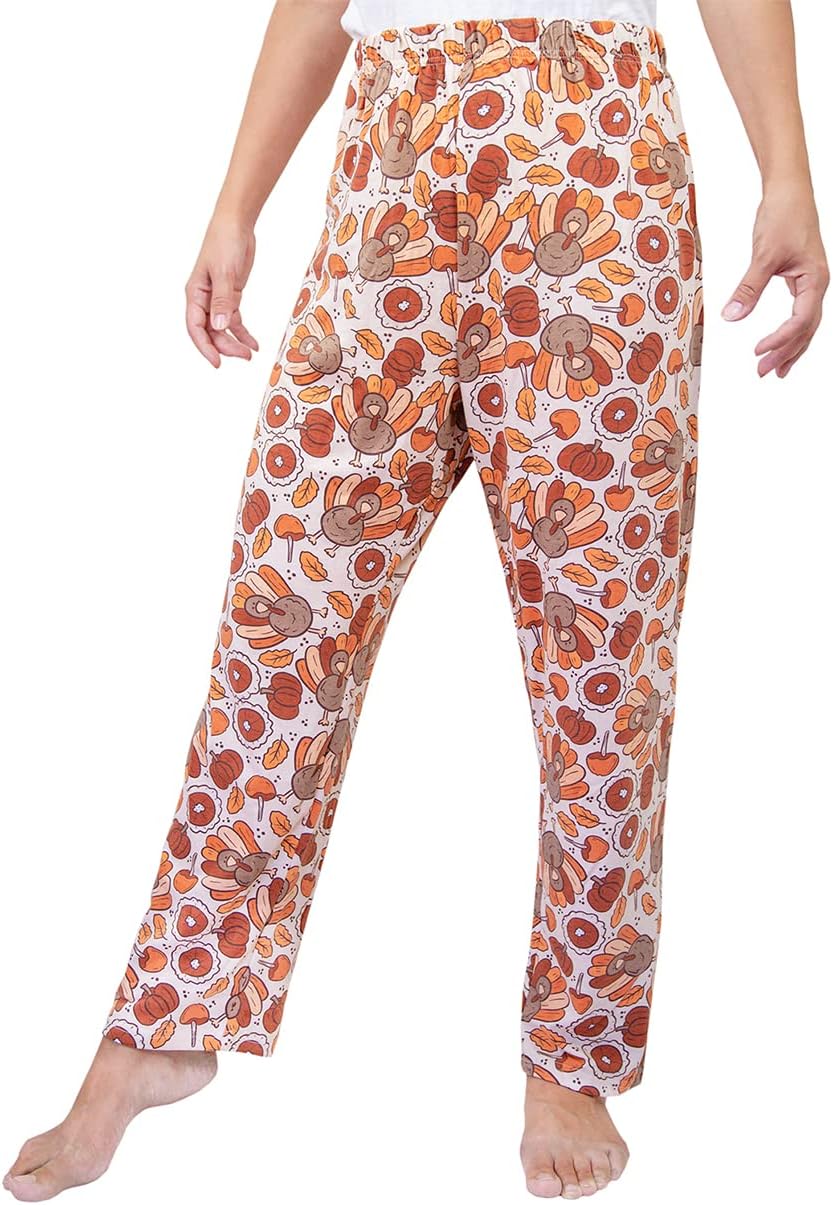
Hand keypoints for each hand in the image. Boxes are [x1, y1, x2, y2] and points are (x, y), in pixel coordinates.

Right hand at [185, 216, 258, 367]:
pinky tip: (253, 344)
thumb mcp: (225, 273)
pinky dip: (242, 332)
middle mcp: (203, 299)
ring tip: (250, 354)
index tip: (217, 362)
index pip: (195, 327)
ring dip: (234, 342)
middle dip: (225, 346)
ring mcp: (216, 299)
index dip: (205, 347)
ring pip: (221, 328)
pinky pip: (233, 320)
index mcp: (194, 293)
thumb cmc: (224, 242)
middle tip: (244, 357)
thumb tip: (218, 327)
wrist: (236, 224)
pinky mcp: (230, 296)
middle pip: (210, 331)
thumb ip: (222, 301)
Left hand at [722, 185, 828, 377]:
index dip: (780, 340)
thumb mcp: (763, 254)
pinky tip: (779, 344)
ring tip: (774, 370)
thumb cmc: (782, 216)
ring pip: (805, 325)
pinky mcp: (802, 280)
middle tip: (763, 372)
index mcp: (815, 280)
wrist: (789, 191)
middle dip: (785, 353)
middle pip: (806, 329)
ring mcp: (812, 283)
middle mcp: (817, 285)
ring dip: (790, 348)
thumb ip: (748, 288)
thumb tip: (731, 316)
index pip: (800, 321)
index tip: (757, 351)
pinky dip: (791, 332)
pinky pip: (800, 313)